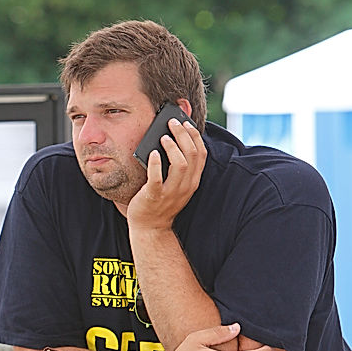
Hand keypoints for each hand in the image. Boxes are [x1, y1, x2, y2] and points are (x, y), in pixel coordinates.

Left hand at [127, 117, 206, 231]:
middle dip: (183, 134)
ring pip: (179, 164)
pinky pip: (157, 178)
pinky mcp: (154, 196)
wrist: (150, 227)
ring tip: (163, 137)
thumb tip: (172, 140)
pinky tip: (152, 154)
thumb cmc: (160, 202)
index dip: (194, 135)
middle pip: (191, 154)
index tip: (186, 123)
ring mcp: (171, 192)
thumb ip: (178, 167)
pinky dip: (155, 163)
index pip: (201, 154)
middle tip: (172, 123)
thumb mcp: (176, 185)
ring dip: (172, 147)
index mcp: (192, 181)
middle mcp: (185, 186)